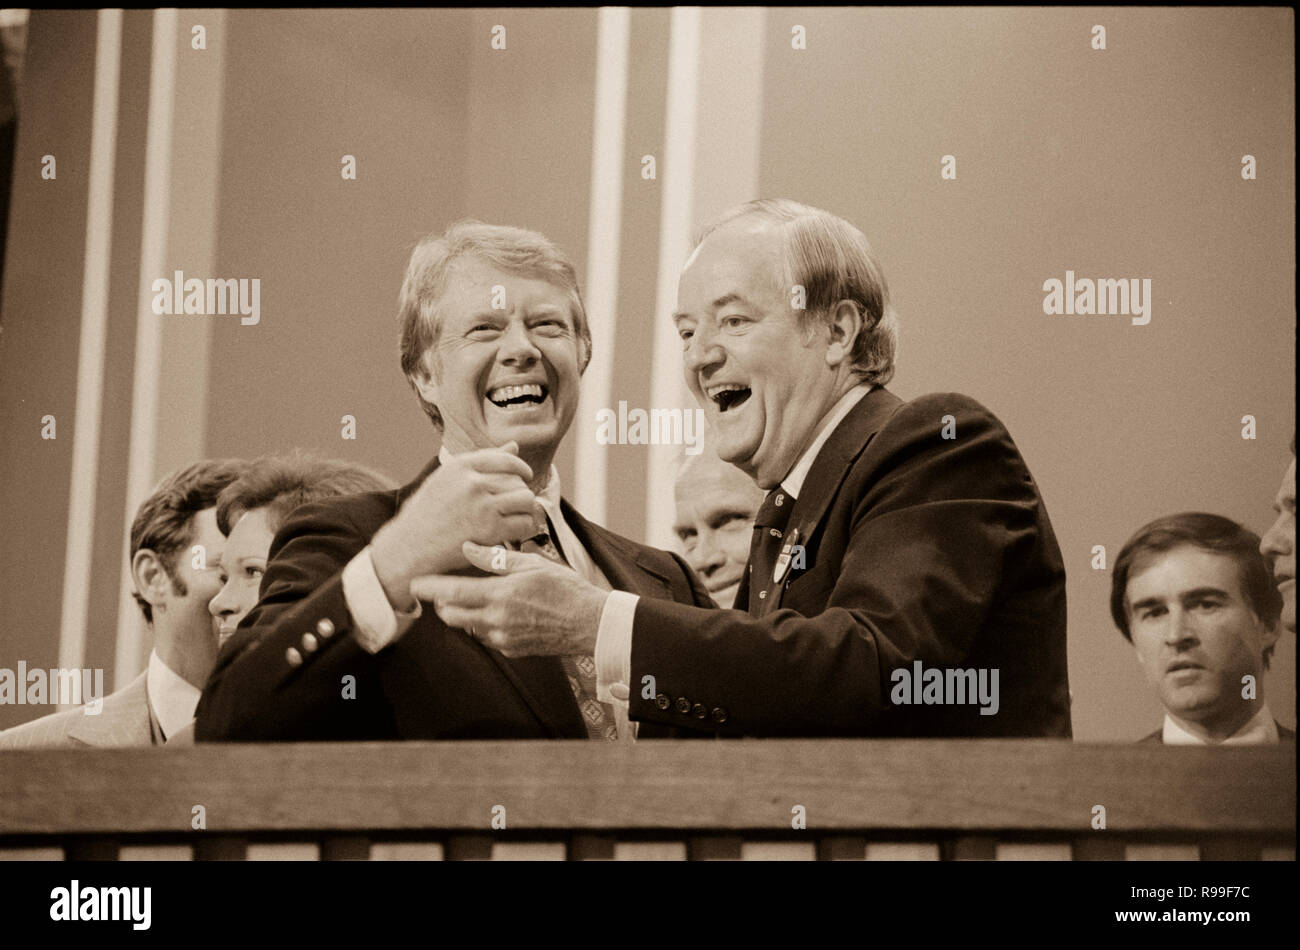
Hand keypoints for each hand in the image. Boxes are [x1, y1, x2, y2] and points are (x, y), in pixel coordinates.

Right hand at [371, 444, 536, 609]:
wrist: (409, 546)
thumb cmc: (426, 513)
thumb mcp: (446, 479)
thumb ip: (480, 462)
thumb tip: (514, 445)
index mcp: (461, 466)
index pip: (506, 459)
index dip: (521, 467)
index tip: (525, 477)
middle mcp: (473, 482)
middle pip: (518, 481)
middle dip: (521, 493)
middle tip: (517, 506)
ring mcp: (482, 506)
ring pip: (526, 499)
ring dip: (526, 510)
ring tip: (519, 517)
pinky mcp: (490, 530)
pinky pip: (524, 523)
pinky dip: (524, 528)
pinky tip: (516, 532)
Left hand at [410, 541, 605, 656]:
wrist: (590, 623)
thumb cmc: (565, 588)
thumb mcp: (531, 564)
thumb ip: (495, 558)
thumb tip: (467, 548)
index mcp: (499, 596)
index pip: (451, 594)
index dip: (428, 589)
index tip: (415, 583)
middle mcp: (496, 621)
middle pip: (451, 615)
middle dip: (442, 603)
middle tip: (443, 588)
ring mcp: (502, 639)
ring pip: (468, 627)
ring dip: (464, 612)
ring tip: (476, 595)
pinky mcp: (511, 650)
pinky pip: (487, 636)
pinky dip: (484, 623)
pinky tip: (501, 610)